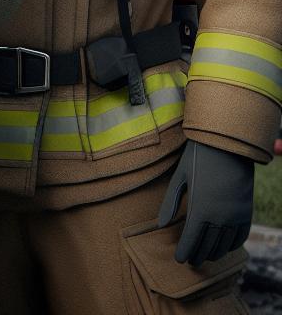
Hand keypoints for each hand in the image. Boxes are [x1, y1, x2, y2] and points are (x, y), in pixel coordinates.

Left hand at [157, 139, 253, 264]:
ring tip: (205, 256)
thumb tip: (160, 225)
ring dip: (214, 253)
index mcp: (201, 209)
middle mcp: (220, 217)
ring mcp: (236, 216)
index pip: (191, 239)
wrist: (227, 145)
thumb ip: (170, 203)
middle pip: (208, 245)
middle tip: (190, 261)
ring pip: (225, 244)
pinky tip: (224, 246)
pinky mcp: (247, 212)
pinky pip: (241, 236)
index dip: (185, 251)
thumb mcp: (180, 178)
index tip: (179, 259)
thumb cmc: (198, 158)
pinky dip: (232, 245)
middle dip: (198, 255)